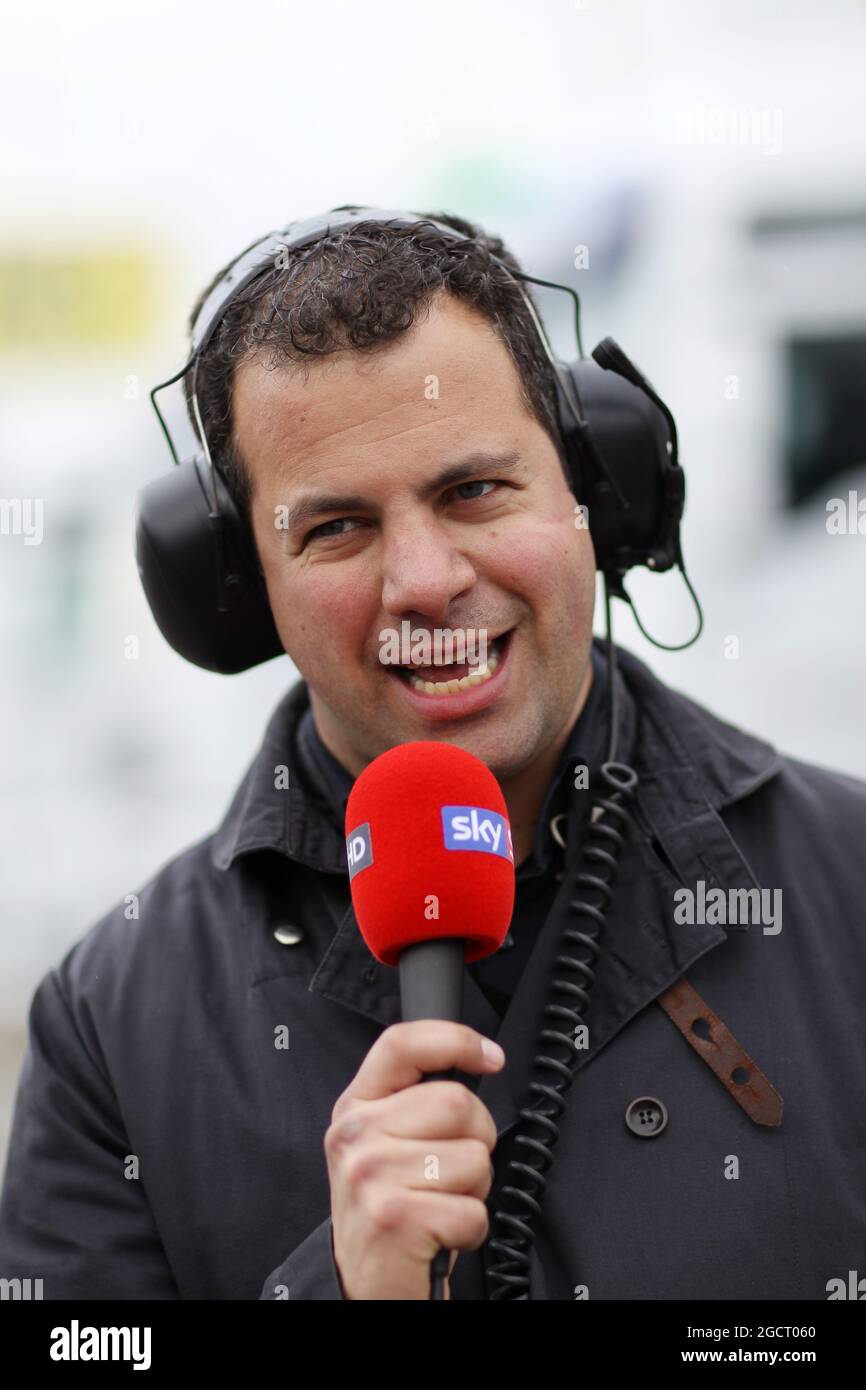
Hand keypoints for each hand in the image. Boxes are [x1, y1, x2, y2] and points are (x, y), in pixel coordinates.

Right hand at [326, 1020, 504, 1299]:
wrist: (365, 1284)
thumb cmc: (391, 1208)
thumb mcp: (385, 1142)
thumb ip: (413, 1099)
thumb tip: (478, 1060)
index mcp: (355, 1106)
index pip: (402, 1044)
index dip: (455, 1040)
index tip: (490, 1057)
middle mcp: (355, 1135)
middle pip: (457, 1102)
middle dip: (478, 1139)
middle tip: (453, 1170)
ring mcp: (371, 1175)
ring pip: (474, 1157)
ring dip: (475, 1189)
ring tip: (441, 1203)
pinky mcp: (395, 1218)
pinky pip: (473, 1210)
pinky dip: (472, 1229)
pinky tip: (442, 1235)